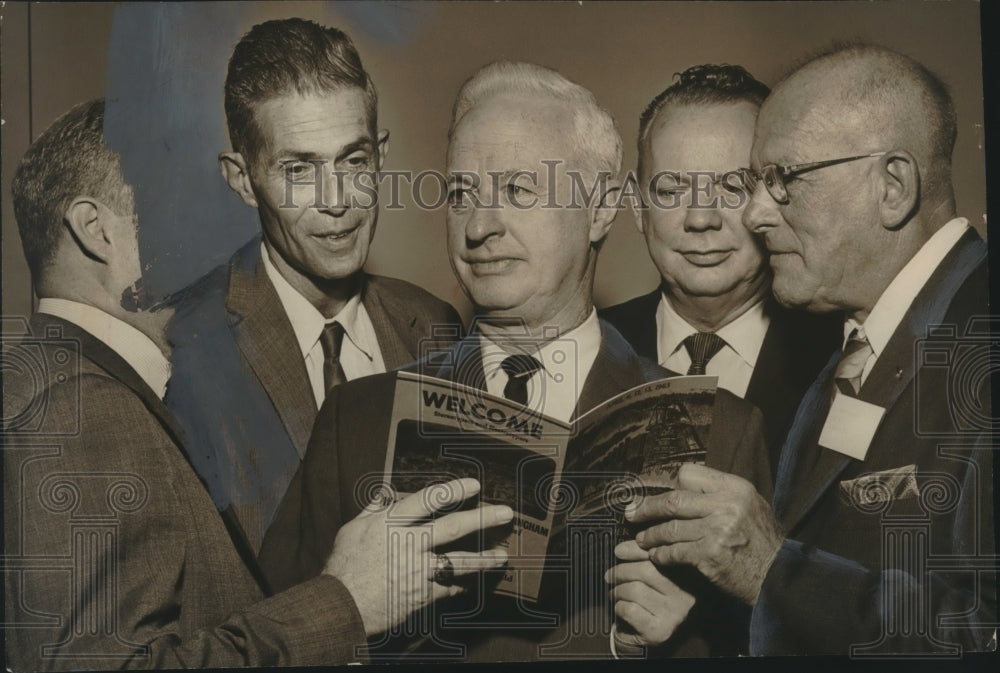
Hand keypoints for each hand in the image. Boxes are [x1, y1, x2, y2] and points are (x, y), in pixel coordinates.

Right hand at [324, 478, 512, 635]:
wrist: (341, 604)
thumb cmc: (344, 565)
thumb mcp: (352, 529)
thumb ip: (373, 510)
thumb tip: (384, 493)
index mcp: (391, 523)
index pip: (428, 500)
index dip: (453, 490)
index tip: (474, 485)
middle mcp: (409, 544)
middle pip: (453, 528)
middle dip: (482, 519)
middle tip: (505, 513)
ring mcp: (418, 570)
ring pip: (459, 561)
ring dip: (484, 558)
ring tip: (502, 555)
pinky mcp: (422, 594)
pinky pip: (449, 587)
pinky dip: (462, 584)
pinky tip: (474, 582)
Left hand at [604, 557, 694, 647]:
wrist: (651, 636)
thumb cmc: (650, 601)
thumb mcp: (649, 576)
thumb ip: (640, 557)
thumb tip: (621, 549)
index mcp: (687, 577)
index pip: (659, 557)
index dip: (635, 551)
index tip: (618, 551)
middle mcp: (685, 595)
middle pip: (646, 571)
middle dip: (621, 572)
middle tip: (610, 576)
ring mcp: (674, 614)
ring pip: (634, 590)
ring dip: (617, 591)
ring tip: (616, 594)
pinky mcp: (659, 630)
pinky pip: (629, 609)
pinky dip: (619, 607)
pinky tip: (622, 609)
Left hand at [624, 463, 782, 604]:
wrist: (779, 576)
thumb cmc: (762, 541)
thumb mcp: (750, 504)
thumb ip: (719, 494)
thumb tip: (683, 485)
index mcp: (734, 487)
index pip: (688, 474)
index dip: (674, 486)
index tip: (664, 498)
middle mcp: (725, 505)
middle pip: (672, 500)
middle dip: (646, 508)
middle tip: (631, 513)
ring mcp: (716, 530)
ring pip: (669, 528)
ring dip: (651, 536)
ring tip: (642, 540)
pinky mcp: (709, 555)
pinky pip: (674, 552)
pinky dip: (661, 555)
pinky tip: (656, 557)